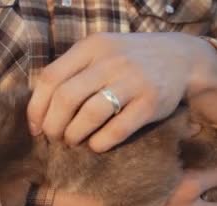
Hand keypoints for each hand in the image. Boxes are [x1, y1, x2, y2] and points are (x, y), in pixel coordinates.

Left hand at [27, 32, 216, 152]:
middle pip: (66, 97)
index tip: (36, 127)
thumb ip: (71, 73)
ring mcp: (132, 81)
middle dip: (53, 125)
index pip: (50, 78)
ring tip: (73, 141)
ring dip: (74, 135)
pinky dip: (99, 143)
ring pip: (90, 114)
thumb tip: (39, 110)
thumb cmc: (128, 61)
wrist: (180, 57)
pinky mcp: (151, 103)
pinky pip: (117, 130)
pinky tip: (96, 146)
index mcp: (90, 47)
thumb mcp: (99, 54)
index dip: (37, 108)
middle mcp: (110, 61)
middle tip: (55, 138)